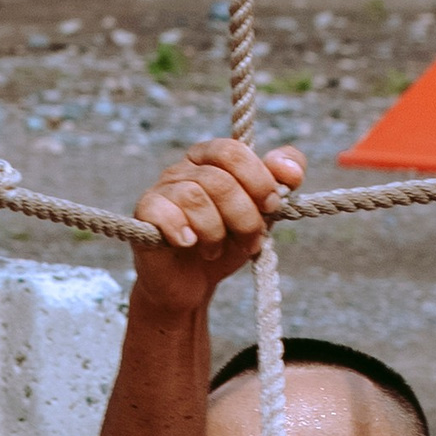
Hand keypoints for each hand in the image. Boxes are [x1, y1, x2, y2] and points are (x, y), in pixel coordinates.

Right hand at [132, 135, 303, 312]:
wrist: (192, 284)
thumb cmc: (226, 242)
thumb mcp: (261, 213)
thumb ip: (281, 183)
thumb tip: (291, 170)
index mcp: (211, 159)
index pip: (233, 151)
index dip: (258, 180)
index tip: (272, 207)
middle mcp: (183, 169)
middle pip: (219, 180)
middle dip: (244, 216)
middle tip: (250, 240)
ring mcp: (160, 190)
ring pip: (195, 197)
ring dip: (216, 231)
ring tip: (216, 250)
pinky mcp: (144, 215)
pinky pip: (163, 212)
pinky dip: (182, 231)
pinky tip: (189, 244)